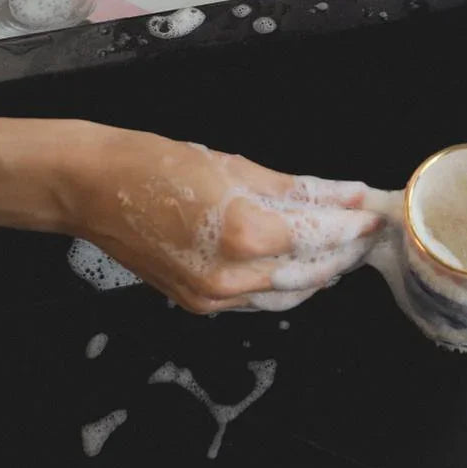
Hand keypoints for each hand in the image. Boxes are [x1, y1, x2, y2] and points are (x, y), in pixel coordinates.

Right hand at [0, 115, 384, 314]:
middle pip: (310, 270)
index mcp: (244, 234)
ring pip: (287, 292)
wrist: (93, 188)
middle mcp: (232, 276)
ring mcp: (213, 296)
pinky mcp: (198, 303)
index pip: (319, 235)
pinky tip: (296, 259)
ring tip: (340, 244)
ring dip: (318, 270)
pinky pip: (256, 298)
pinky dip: (283, 280)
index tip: (373, 210)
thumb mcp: (234, 165)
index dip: (351, 223)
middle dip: (342, 249)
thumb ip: (294, 187)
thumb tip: (343, 193)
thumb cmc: (156, 163)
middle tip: (363, 228)